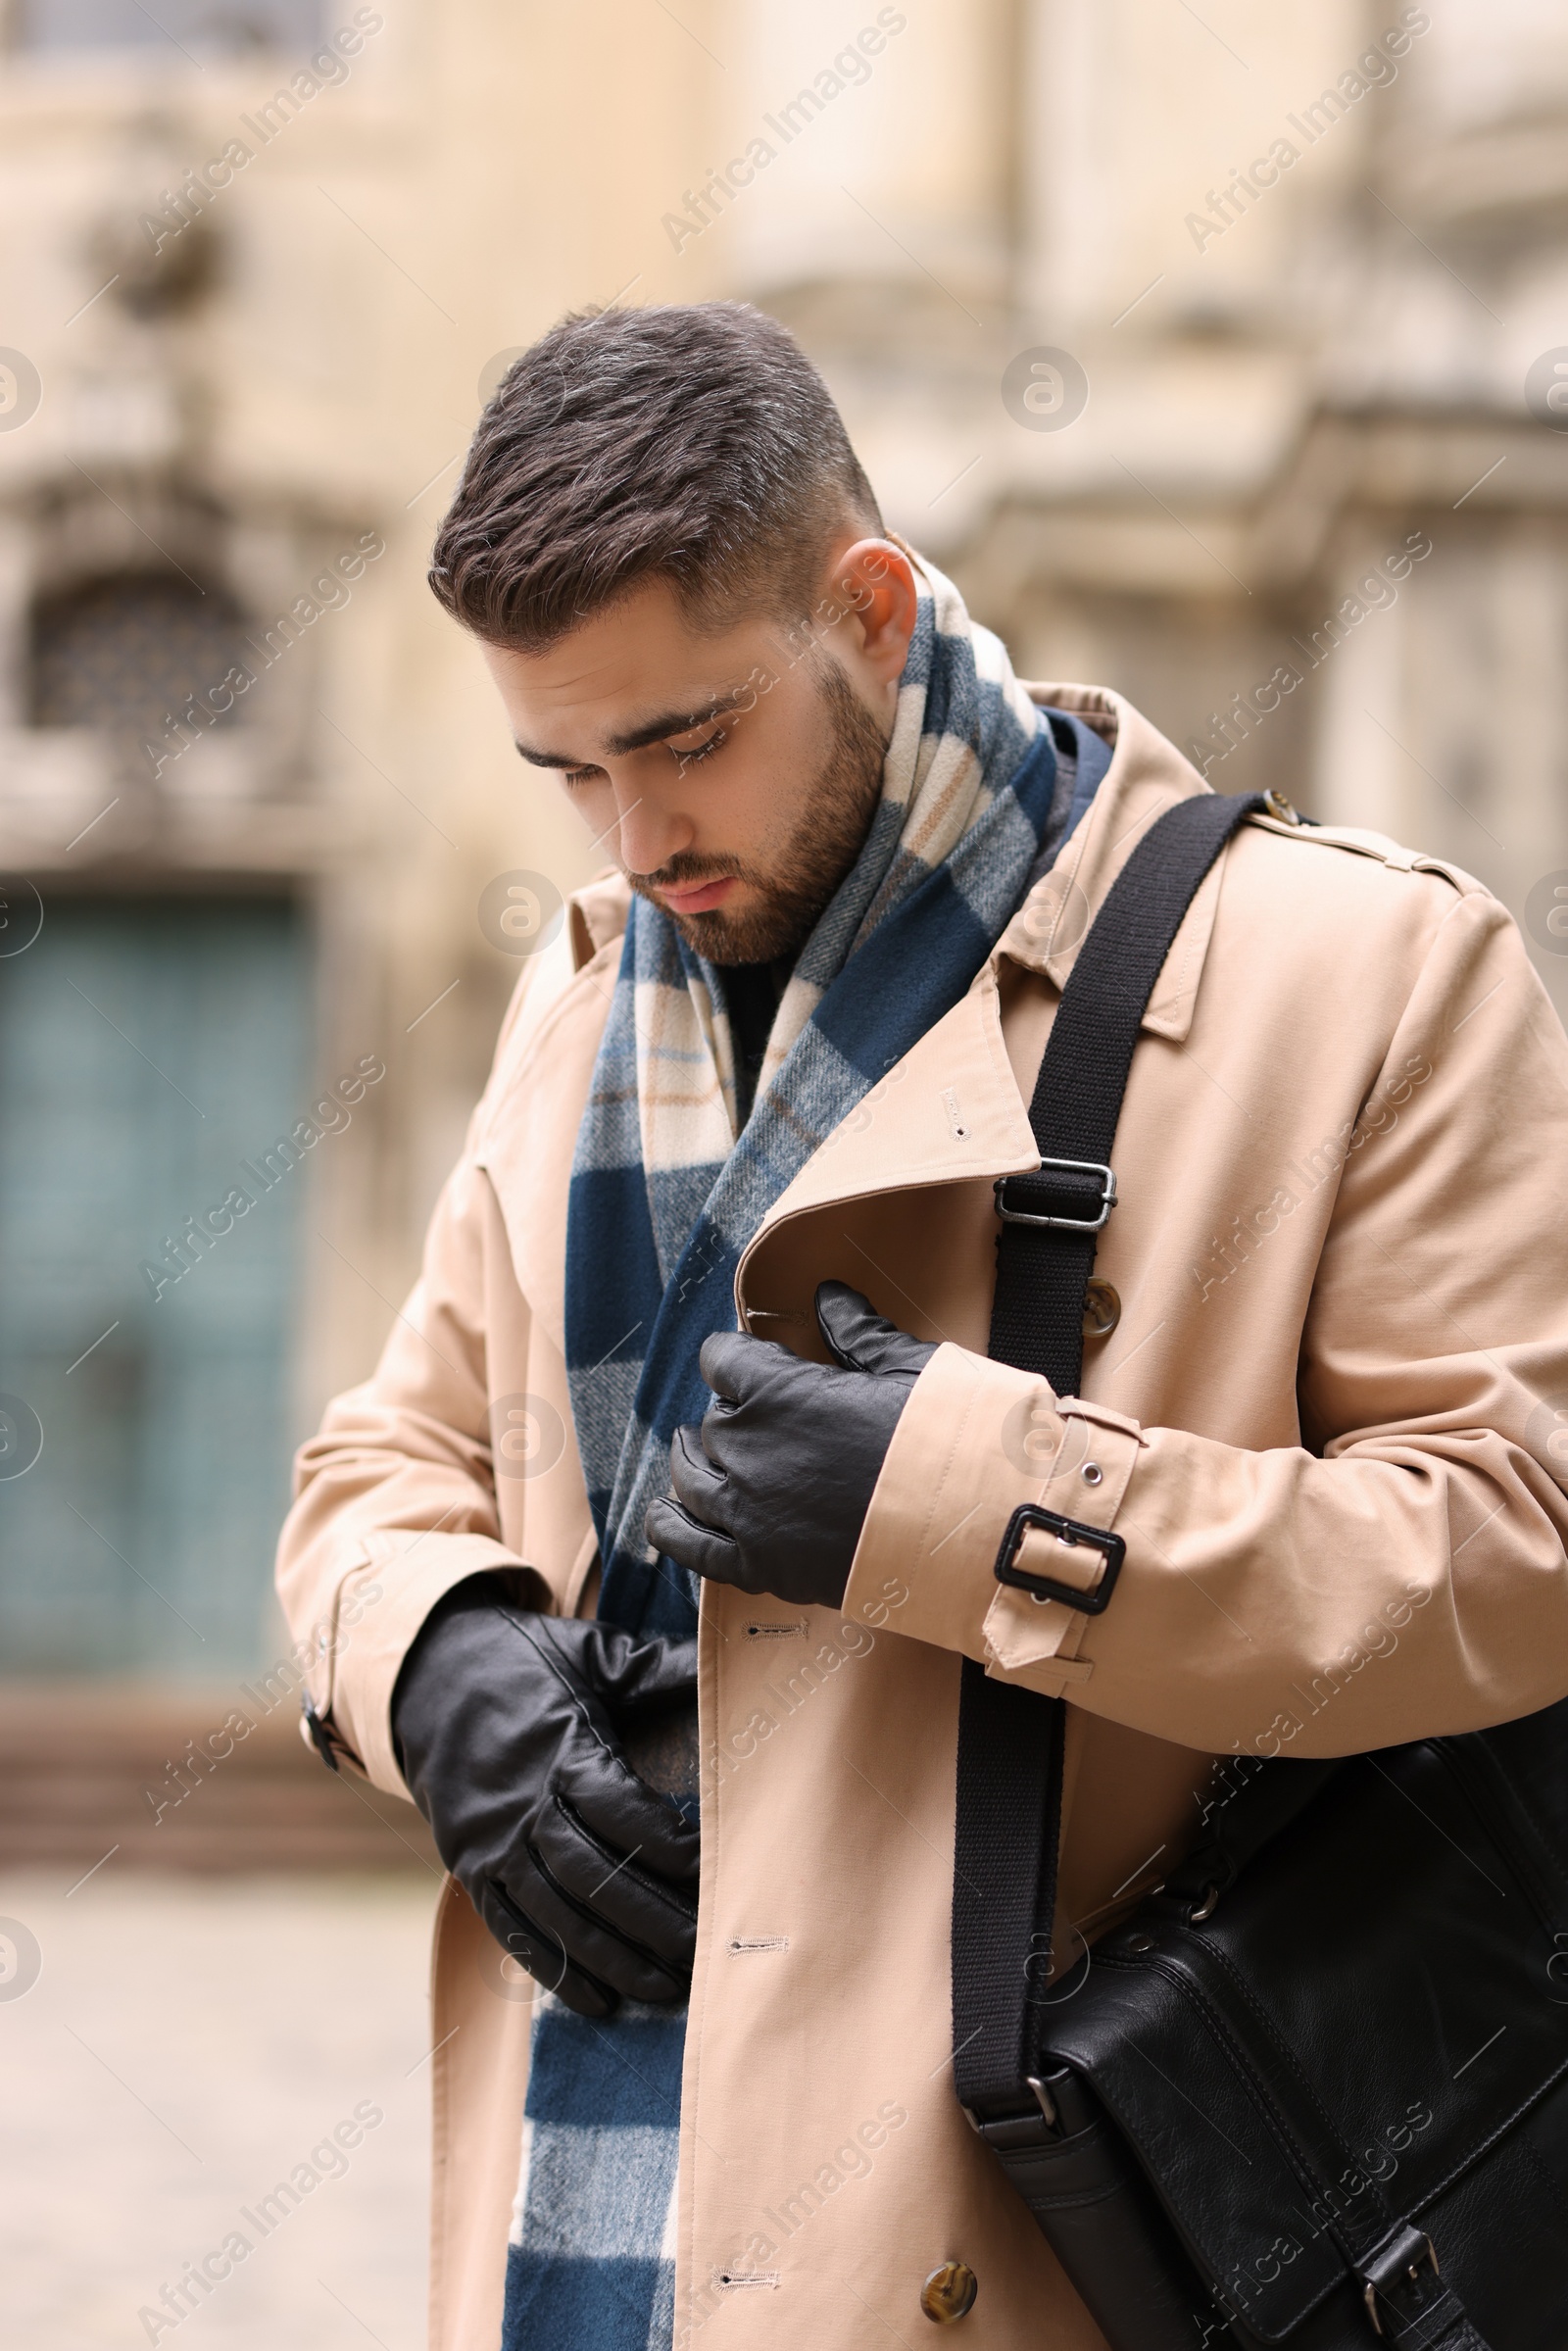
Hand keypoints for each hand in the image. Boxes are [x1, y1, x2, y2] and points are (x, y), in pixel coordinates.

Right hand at [391, 1578, 699, 2016]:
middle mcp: (523, 1804)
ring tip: (667, 1987)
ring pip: (558, 1914)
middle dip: (653, 1919)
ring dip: (613, 1957)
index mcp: (560, 1748)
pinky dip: (554, 1969)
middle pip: (594, 1876)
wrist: (424, 1680)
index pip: (620, 1809)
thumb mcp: (589, 1652)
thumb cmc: (523, 1663)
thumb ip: (657, 1664)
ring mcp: (493, 1843)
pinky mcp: (470, 1869)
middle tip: (704, 1950)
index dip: (668, 1844)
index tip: (714, 1865)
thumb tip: (724, 1655)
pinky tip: (598, 2001)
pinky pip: (513, 1930)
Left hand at [645, 1281, 936, 1609]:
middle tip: (765, 1422)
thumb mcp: (907, 1367)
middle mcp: (747, 1448)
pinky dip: (671, 1526)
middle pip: (712, 1423)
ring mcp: (747, 1511)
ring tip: (702, 1456)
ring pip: (691, 1478)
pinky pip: (690, 1545)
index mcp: (775, 1391)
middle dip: (734, 1416)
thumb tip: (827, 1295)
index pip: (722, 1359)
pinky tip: (667, 1514)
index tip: (754, 1363)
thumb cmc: (945, 1437)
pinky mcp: (759, 1565)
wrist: (972, 1527)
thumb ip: (857, 1331)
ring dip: (695, 1462)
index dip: (738, 1358)